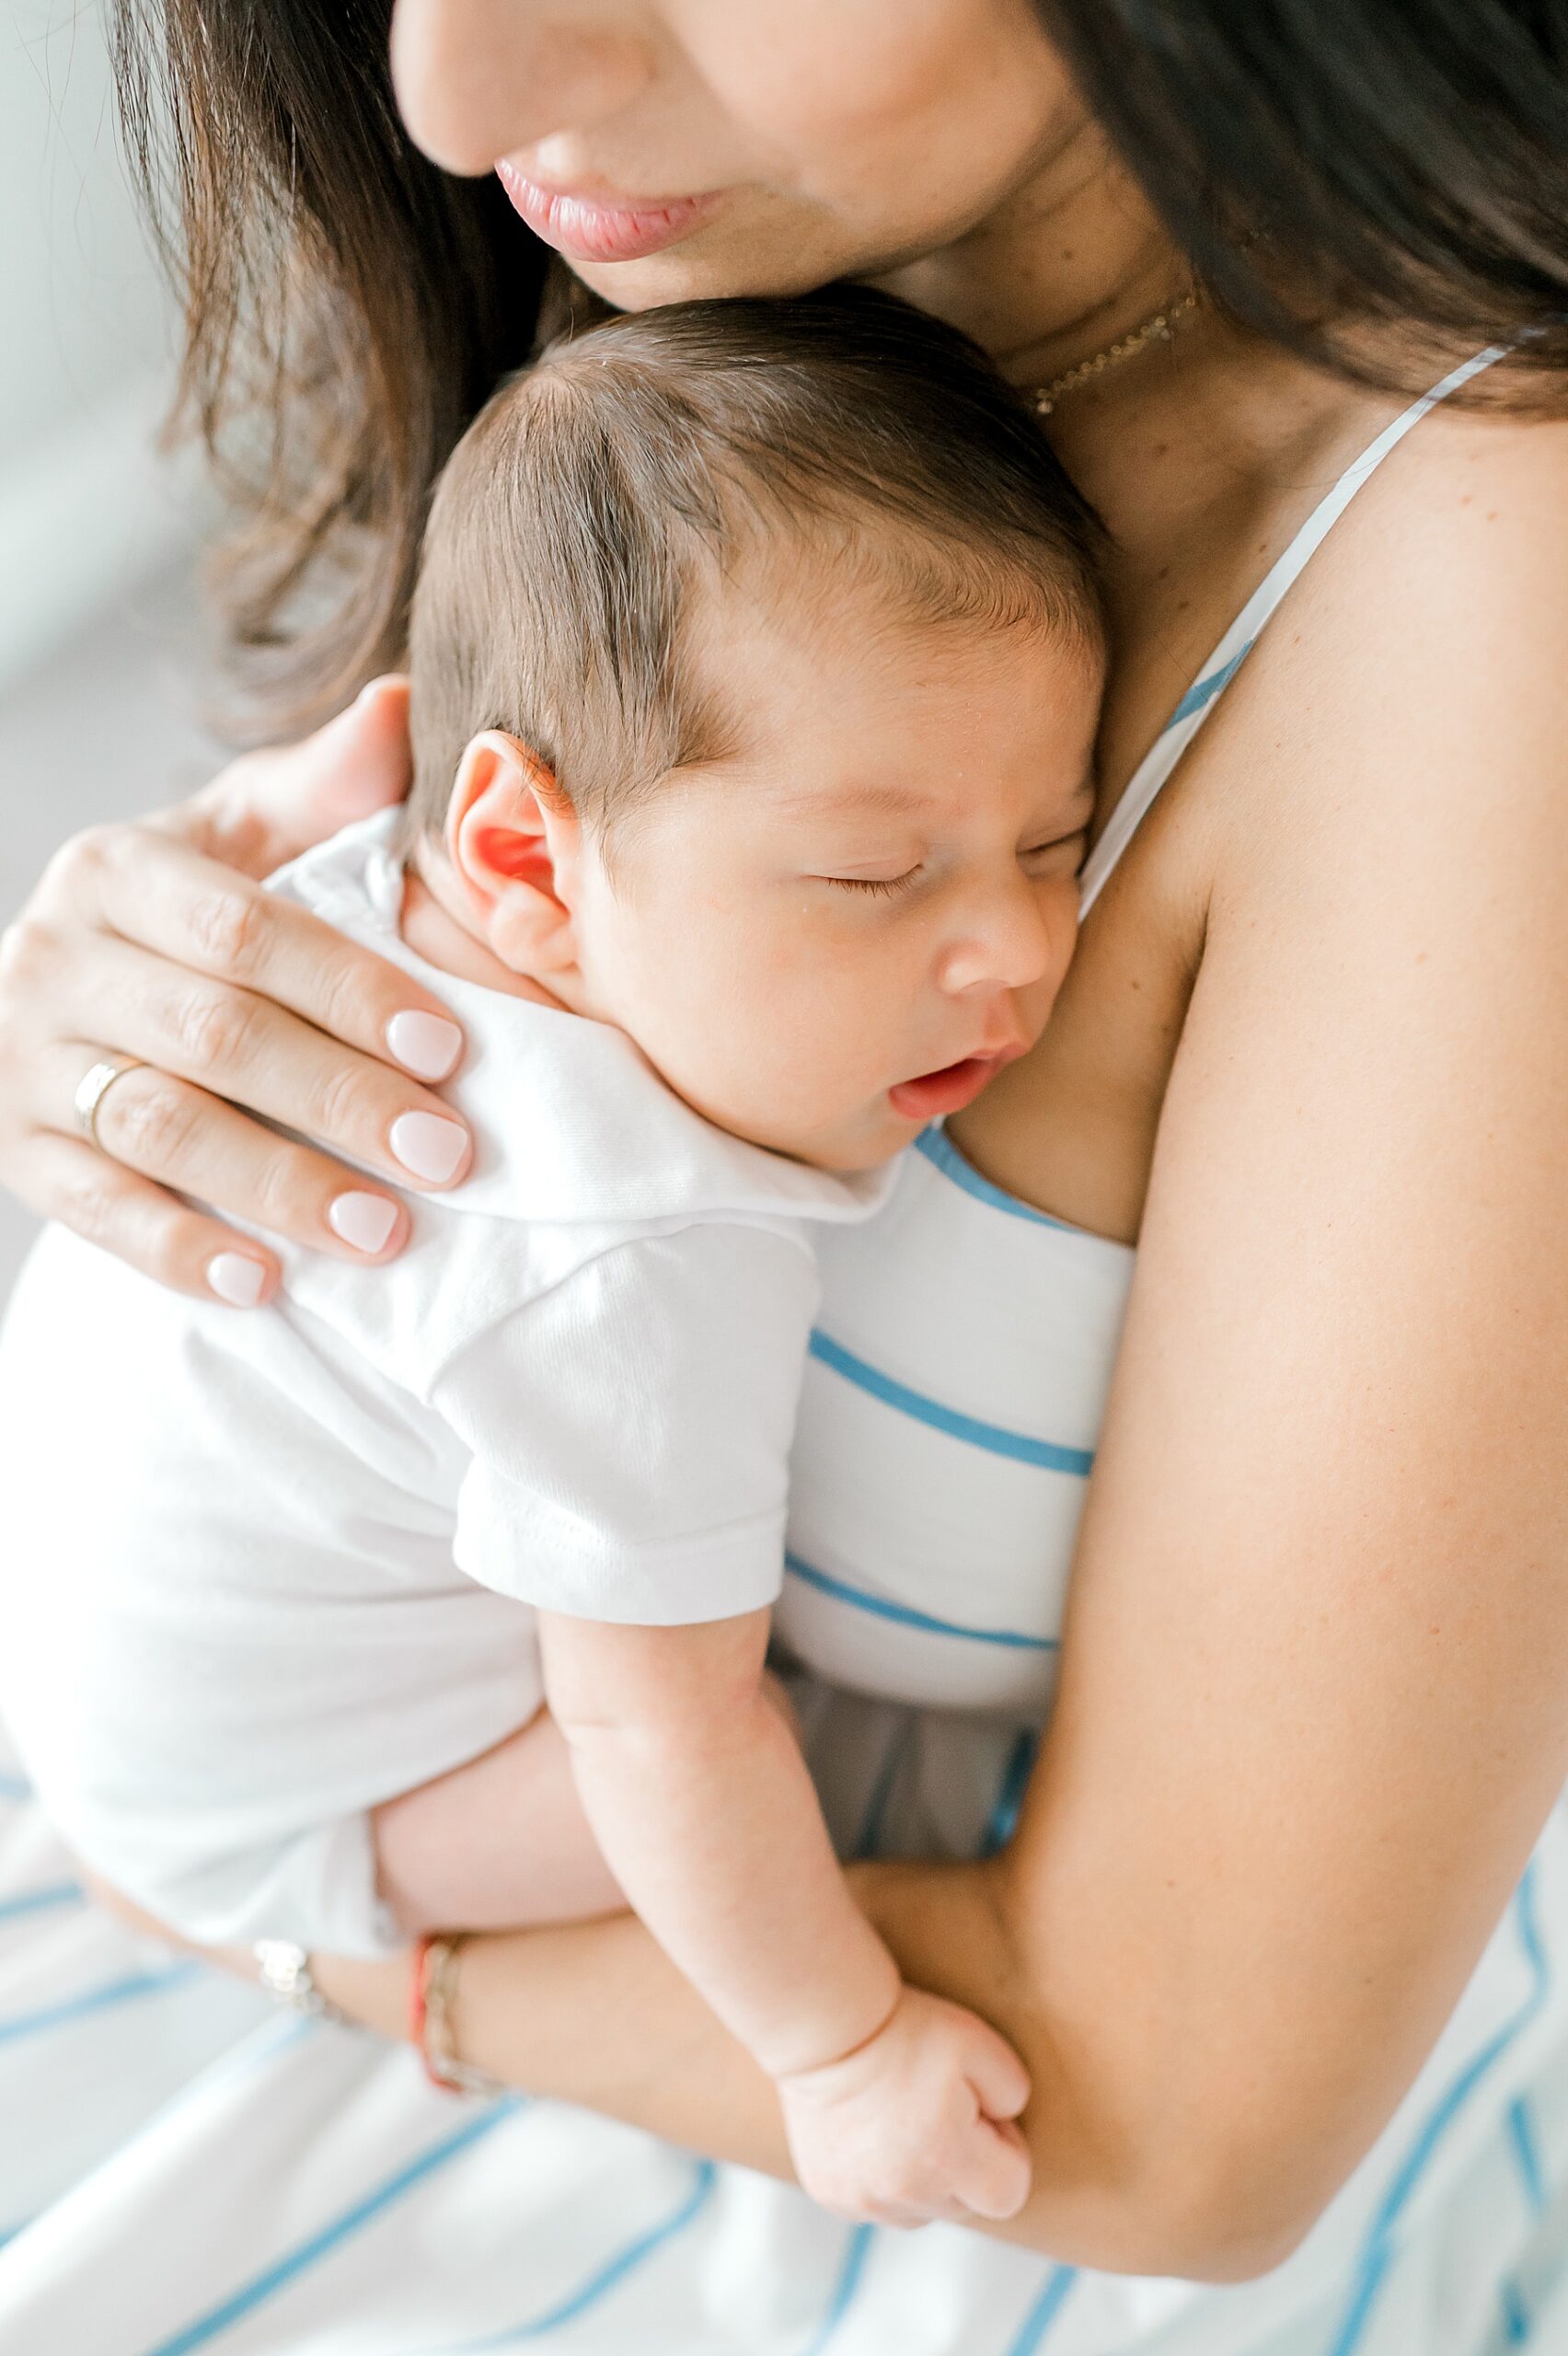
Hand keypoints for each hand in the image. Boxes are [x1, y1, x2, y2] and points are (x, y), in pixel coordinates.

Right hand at [0, 679, 473, 1304]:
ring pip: (159, 1128)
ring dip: (279, 1187)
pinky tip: (266, 1284)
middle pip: (213, 1037)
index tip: (450, 1047)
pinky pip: (95, 1209)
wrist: (67, 985)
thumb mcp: (242, 831)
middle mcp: (51, 957)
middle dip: (340, 1099)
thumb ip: (321, 785)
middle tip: (449, 1156)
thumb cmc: (191, 909)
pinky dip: (179, 1250)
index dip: (350, 990)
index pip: (243, 932)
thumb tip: (404, 707)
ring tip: (385, 1232)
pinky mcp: (13, 1151)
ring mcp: (23, 1061)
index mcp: (117, 868)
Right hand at [777, 1985, 1030, 2226]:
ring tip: (903, 2119)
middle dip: (964, 2164)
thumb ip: (1013, 2092)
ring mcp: (864, 2200)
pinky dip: (882, 2178)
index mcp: (947, 2161)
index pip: (1008, 2195)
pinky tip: (872, 2130)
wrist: (825, 2026)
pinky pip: (877, 2204)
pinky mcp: (832, 2195)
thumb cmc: (904, 2030)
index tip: (981, 2112)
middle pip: (964, 2205)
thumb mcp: (979, 2043)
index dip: (1006, 2151)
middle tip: (941, 2108)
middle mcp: (905, 2194)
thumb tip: (1007, 2123)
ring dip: (923, 2177)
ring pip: (920, 2210)